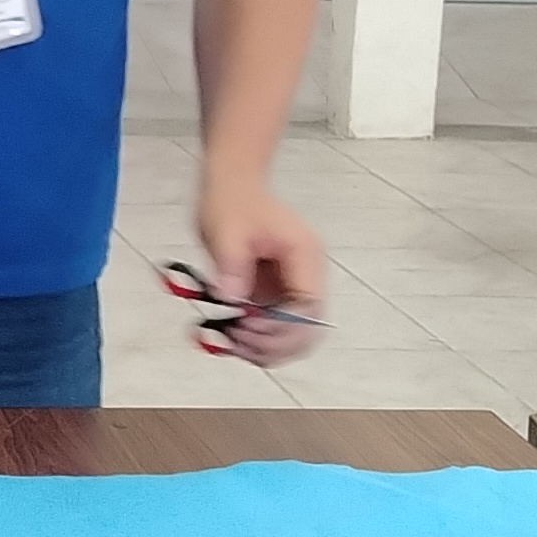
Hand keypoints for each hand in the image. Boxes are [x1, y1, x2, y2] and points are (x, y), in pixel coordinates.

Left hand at [193, 173, 326, 367]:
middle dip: (274, 344)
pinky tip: (231, 338)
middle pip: (309, 329)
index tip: (246, 327)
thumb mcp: (227, 231)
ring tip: (231, 343)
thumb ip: (232, 267)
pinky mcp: (278, 296)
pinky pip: (275, 330)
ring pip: (294, 337)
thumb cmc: (232, 202)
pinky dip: (256, 341)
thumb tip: (232, 301)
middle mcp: (308, 275)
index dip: (281, 327)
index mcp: (305, 255)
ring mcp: (294, 287)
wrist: (231, 187)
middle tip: (236, 341)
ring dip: (266, 348)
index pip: (309, 306)